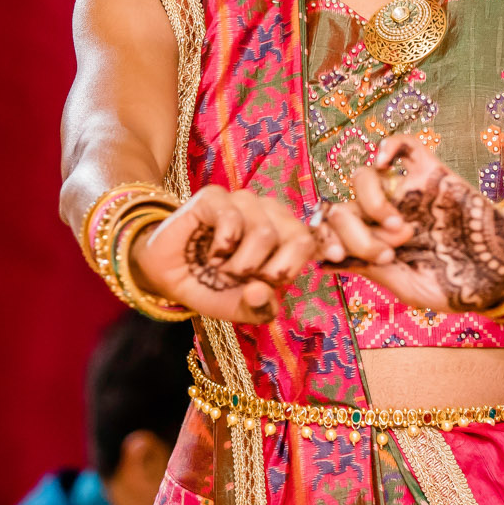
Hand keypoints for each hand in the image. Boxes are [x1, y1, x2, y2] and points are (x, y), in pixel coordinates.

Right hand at [128, 186, 324, 323]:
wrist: (166, 275)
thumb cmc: (210, 285)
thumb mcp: (238, 308)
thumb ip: (258, 307)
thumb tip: (263, 290)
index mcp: (284, 238)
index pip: (314, 241)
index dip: (327, 248)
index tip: (336, 257)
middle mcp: (270, 215)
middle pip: (298, 237)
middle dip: (271, 270)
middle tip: (248, 278)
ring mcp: (243, 201)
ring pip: (265, 233)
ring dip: (239, 263)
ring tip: (222, 267)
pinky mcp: (215, 196)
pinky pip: (233, 219)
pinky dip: (222, 246)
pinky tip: (213, 251)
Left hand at [325, 135, 503, 313]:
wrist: (501, 274)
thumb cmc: (455, 286)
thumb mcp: (406, 286)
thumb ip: (368, 268)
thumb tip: (321, 261)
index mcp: (373, 242)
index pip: (332, 228)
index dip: (326, 239)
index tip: (336, 257)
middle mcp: (384, 214)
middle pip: (343, 205)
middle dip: (358, 233)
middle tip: (390, 253)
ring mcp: (407, 192)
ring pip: (364, 176)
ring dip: (373, 203)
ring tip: (402, 229)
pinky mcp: (433, 174)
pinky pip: (406, 146)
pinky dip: (389, 145)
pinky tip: (384, 160)